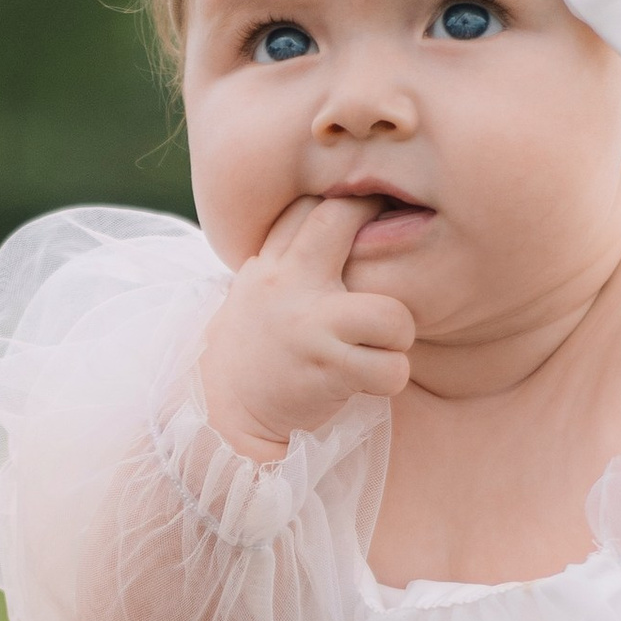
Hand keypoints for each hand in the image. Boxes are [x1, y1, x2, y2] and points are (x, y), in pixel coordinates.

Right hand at [199, 196, 414, 461]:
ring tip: (378, 348)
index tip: (371, 219)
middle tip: (387, 265)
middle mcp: (286, 282)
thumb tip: (340, 214)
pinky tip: (366, 383)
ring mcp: (309, 325)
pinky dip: (389, 379)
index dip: (349, 203)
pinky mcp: (327, 368)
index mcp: (270, 263)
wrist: (223, 417)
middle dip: (380, 228)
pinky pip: (392, 368)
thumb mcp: (258, 292)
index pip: (310, 204)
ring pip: (393, 313)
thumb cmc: (255, 352)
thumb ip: (289, 257)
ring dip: (397, 336)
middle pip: (342, 218)